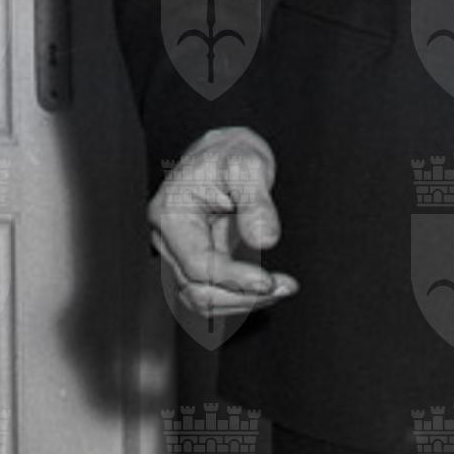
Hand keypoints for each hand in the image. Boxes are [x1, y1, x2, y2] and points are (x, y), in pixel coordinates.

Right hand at [148, 126, 297, 316]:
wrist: (227, 151)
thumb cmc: (232, 153)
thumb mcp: (248, 166)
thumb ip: (256, 202)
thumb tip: (264, 240)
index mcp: (170, 215)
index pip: (197, 264)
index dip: (233, 279)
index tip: (269, 280)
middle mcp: (169, 239)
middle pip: (196, 289)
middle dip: (242, 296)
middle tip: (284, 287)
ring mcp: (181, 253)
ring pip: (201, 298)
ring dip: (242, 301)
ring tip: (283, 288)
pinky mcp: (199, 260)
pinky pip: (212, 291)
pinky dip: (240, 296)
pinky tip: (270, 287)